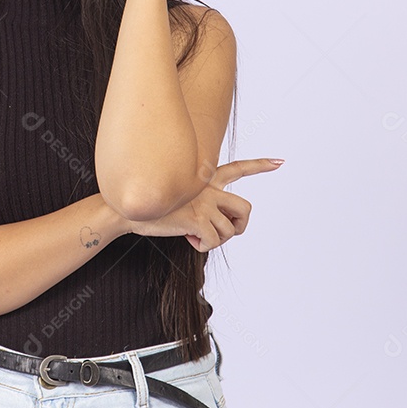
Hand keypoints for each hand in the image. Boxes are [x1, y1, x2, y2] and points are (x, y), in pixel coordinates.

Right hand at [120, 158, 284, 251]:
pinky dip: (204, 246)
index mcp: (204, 179)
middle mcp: (208, 188)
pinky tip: (188, 239)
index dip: (260, 166)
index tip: (280, 161)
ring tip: (196, 235)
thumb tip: (207, 223)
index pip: (237, 169)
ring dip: (216, 239)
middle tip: (222, 231)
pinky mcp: (196, 218)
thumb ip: (197, 202)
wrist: (126, 210)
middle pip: (246, 208)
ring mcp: (203, 202)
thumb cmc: (150, 207)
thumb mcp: (176, 196)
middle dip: (239, 225)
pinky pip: (214, 241)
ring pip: (230, 230)